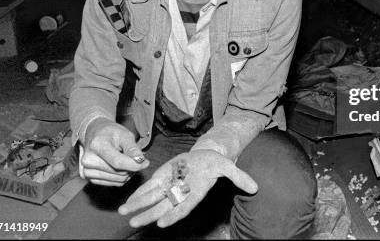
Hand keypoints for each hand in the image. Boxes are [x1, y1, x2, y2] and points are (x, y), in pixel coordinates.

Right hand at [80, 118, 149, 185]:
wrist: (95, 134)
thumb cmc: (111, 133)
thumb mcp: (125, 135)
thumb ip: (133, 148)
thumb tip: (140, 161)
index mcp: (96, 145)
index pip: (118, 162)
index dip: (134, 164)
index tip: (146, 162)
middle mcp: (88, 160)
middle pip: (119, 173)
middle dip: (132, 167)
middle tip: (133, 157)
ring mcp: (87, 171)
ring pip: (118, 180)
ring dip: (127, 173)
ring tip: (126, 160)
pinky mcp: (90, 179)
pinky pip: (114, 183)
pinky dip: (121, 177)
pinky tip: (120, 166)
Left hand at [118, 149, 257, 227]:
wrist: (204, 157)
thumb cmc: (215, 163)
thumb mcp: (228, 166)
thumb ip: (238, 176)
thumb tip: (255, 187)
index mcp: (195, 192)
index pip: (184, 207)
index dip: (173, 215)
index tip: (162, 223)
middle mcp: (181, 192)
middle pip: (163, 206)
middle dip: (148, 214)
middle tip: (134, 223)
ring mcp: (170, 186)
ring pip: (152, 199)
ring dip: (138, 206)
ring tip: (124, 214)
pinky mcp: (162, 178)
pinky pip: (149, 188)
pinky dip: (138, 195)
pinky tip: (127, 202)